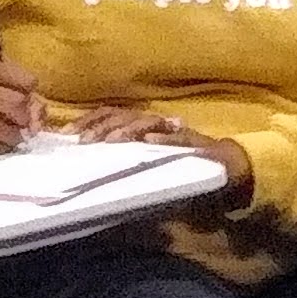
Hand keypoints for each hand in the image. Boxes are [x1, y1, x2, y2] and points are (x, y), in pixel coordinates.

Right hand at [0, 56, 42, 155]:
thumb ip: (18, 82)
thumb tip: (41, 110)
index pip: (27, 81)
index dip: (31, 91)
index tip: (24, 94)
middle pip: (19, 105)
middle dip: (28, 115)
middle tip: (21, 118)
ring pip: (12, 132)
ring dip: (17, 134)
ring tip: (7, 128)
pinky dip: (2, 144)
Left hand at [73, 103, 251, 200]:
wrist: (226, 169)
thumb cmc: (180, 171)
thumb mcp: (146, 170)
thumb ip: (122, 172)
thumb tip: (86, 182)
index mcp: (140, 127)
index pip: (110, 115)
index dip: (89, 120)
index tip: (70, 133)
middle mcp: (155, 124)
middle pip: (123, 115)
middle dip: (102, 125)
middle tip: (84, 140)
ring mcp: (175, 131)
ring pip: (146, 121)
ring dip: (128, 129)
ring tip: (112, 141)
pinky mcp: (196, 142)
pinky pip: (178, 137)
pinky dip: (165, 138)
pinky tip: (150, 140)